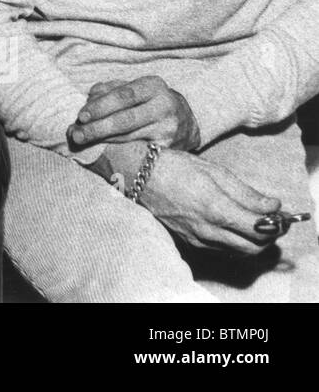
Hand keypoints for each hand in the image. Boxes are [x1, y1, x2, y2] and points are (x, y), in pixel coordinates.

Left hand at [67, 75, 200, 150]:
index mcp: (153, 85)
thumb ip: (109, 90)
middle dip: (97, 128)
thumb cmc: (149, 102)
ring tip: (81, 142)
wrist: (186, 123)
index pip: (123, 95)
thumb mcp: (134, 89)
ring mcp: (169, 128)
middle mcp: (165, 105)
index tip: (80, 116)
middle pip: (126, 119)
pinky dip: (117, 150)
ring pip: (129, 137)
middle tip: (76, 134)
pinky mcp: (170, 148)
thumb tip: (89, 98)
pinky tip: (101, 152)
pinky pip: (137, 150)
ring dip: (102, 141)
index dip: (101, 106)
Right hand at [140, 149, 281, 255]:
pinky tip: (229, 224)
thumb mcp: (214, 171)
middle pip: (253, 247)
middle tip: (270, 221)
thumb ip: (246, 192)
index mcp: (216, 208)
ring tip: (250, 221)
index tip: (279, 213)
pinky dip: (233, 240)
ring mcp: (197, 238)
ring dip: (251, 240)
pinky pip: (221, 248)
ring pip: (238, 251)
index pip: (259, 229)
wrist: (139, 175)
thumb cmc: (176, 167)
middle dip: (267, 237)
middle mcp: (208, 229)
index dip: (276, 224)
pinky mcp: (189, 241)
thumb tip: (272, 205)